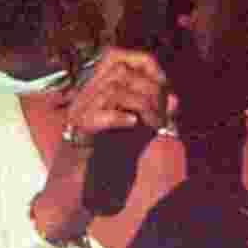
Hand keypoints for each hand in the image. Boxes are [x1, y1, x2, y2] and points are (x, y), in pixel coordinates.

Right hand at [32, 48, 177, 240]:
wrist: (73, 191)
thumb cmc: (102, 163)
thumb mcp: (134, 134)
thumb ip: (151, 116)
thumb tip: (174, 100)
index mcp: (95, 90)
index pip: (116, 55)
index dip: (145, 64)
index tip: (164, 85)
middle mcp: (84, 96)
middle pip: (119, 70)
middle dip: (149, 88)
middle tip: (161, 114)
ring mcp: (78, 113)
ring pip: (112, 90)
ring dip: (142, 105)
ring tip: (153, 124)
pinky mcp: (77, 135)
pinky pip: (98, 117)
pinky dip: (119, 117)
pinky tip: (133, 125)